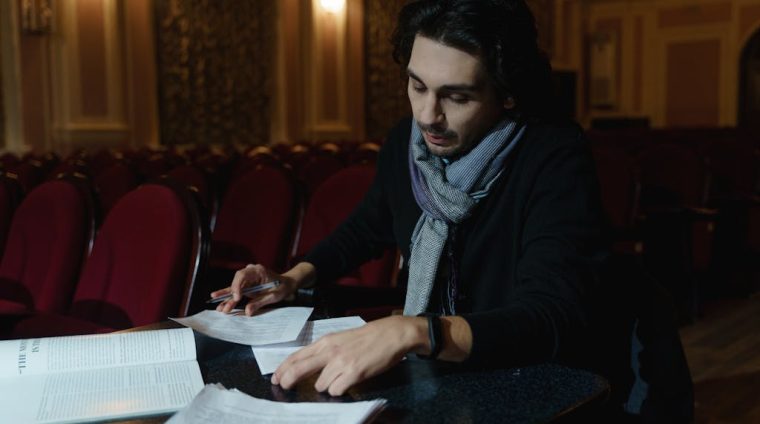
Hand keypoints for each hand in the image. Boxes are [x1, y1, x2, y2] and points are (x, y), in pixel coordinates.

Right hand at [210, 264, 295, 314]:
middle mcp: (250, 272)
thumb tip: (247, 311)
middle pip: (236, 282)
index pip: (242, 275)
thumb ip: (260, 302)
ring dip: (227, 299)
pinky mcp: (246, 285)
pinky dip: (230, 298)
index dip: (237, 286)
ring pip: (234, 288)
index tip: (237, 298)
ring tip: (219, 308)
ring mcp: (247, 278)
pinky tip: (220, 304)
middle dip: (230, 296)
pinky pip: (236, 291)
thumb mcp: (274, 296)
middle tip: (224, 307)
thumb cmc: (282, 287)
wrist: (286, 284)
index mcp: (258, 270)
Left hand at [271, 315, 426, 395]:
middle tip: (284, 388)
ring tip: (340, 380)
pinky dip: (340, 390)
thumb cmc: (367, 337)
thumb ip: (325, 351)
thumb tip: (308, 365)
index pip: (297, 356)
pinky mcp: (353, 373)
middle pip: (299, 369)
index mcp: (326, 341)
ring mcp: (341, 362)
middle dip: (289, 380)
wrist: (391, 334)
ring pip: (320, 385)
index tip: (276, 378)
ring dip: (326, 387)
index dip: (283, 368)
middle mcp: (330, 351)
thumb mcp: (341, 339)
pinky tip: (348, 383)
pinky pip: (336, 390)